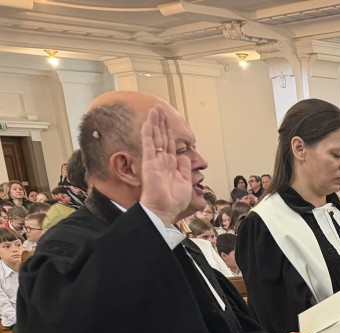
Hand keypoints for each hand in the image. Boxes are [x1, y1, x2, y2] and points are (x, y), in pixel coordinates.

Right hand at [139, 106, 194, 225]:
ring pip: (154, 137)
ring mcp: (154, 160)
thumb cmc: (173, 201)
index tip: (168, 121)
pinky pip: (148, 145)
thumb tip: (184, 156)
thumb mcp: (185, 182)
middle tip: (159, 109)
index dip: (169, 132)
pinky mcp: (149, 162)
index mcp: (170, 166)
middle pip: (161, 137)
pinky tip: (147, 122)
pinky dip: (147, 133)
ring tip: (154, 110)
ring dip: (154, 123)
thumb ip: (184, 168)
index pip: (170, 145)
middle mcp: (161, 161)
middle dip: (161, 123)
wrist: (164, 209)